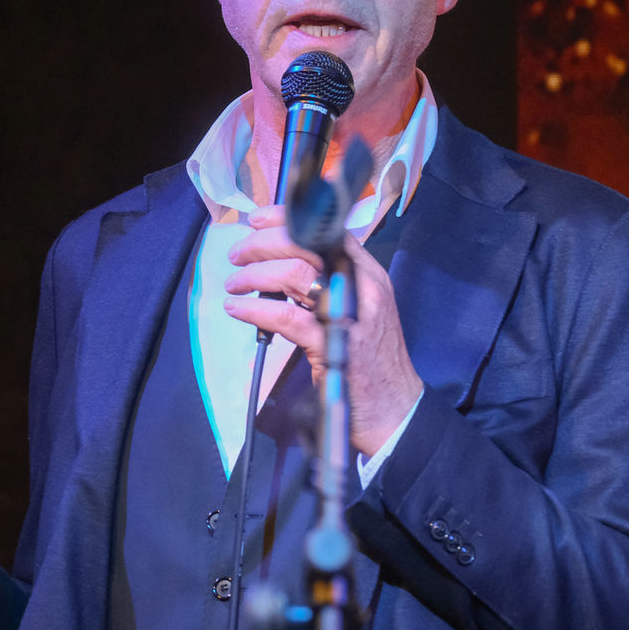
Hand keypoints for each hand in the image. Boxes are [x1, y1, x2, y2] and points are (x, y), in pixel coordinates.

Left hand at [221, 205, 422, 457]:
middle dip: (262, 244)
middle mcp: (362, 287)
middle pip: (305, 246)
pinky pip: (285, 317)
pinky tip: (237, 309)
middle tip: (237, 255)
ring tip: (234, 284)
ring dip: (253, 275)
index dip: (288, 219)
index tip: (258, 220)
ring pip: (293, 274)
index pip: (328, 231)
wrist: (394, 409)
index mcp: (368, 275)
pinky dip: (254, 309)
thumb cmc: (371, 361)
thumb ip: (330, 284)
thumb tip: (281, 264)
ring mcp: (348, 315)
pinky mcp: (331, 346)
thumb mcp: (360, 311)